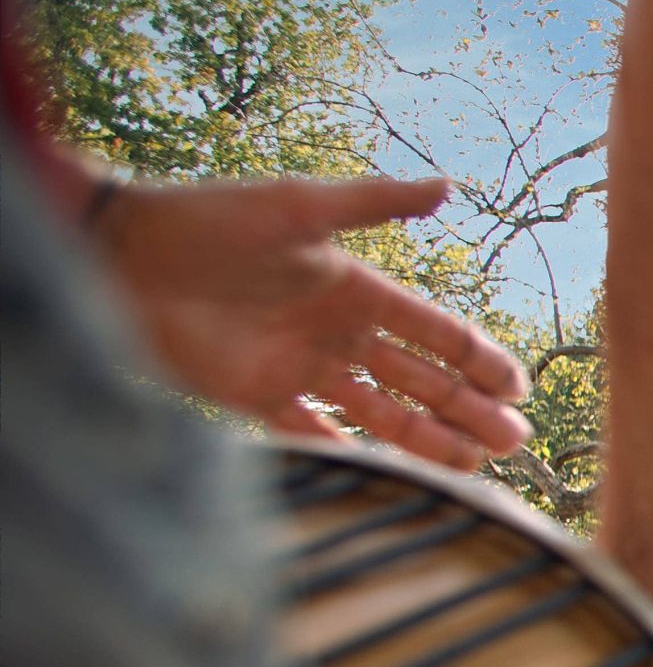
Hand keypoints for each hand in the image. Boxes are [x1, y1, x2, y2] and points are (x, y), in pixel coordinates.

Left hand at [97, 174, 531, 469]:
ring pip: (383, 414)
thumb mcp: (298, 206)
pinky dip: (350, 453)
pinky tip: (391, 478)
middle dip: (471, 410)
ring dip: (431, 439)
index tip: (518, 388)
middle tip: (515, 442)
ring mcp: (302, 368)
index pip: (436, 332)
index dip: (480, 359)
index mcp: (357, 288)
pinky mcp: (258, 398)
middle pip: (422, 381)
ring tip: (477, 465)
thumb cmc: (208, 220)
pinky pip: (316, 433)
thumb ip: (375, 202)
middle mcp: (338, 332)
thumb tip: (448, 188)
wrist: (119, 256)